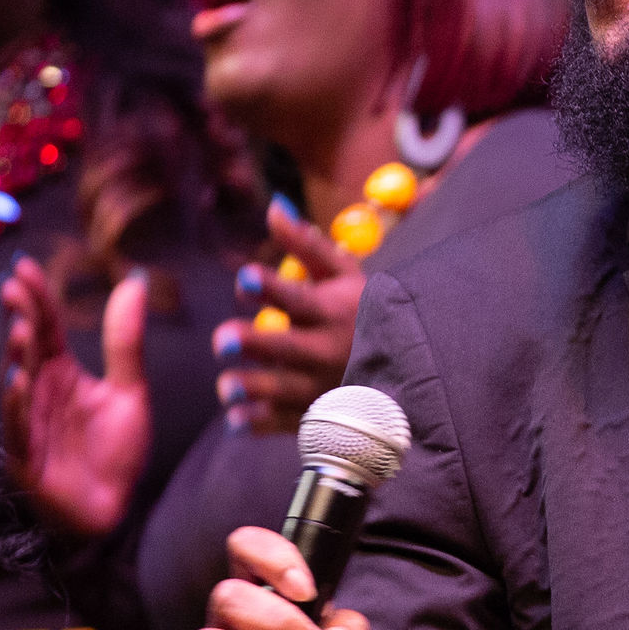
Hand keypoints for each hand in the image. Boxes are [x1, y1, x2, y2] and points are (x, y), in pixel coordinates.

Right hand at [0, 259, 149, 541]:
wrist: (112, 509)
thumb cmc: (114, 453)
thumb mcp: (130, 391)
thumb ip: (125, 341)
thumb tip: (133, 283)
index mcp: (63, 372)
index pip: (46, 327)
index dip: (36, 298)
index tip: (24, 267)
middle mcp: (41, 390)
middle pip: (27, 347)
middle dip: (19, 317)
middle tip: (14, 289)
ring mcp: (30, 421)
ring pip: (17, 382)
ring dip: (16, 357)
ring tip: (20, 330)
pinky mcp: (26, 454)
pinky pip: (18, 427)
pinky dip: (17, 406)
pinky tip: (19, 383)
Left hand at [216, 204, 364, 434]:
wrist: (405, 365)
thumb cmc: (364, 311)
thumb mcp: (343, 274)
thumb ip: (306, 245)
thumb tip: (273, 205)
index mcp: (332, 310)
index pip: (298, 297)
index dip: (271, 288)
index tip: (244, 279)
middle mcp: (328, 350)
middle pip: (289, 347)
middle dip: (257, 344)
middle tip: (223, 340)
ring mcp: (323, 386)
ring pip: (286, 390)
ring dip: (256, 388)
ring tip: (227, 386)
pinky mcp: (318, 414)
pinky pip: (288, 422)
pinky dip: (263, 423)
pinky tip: (236, 421)